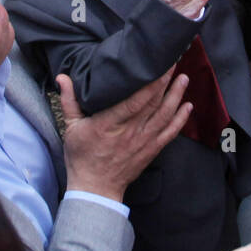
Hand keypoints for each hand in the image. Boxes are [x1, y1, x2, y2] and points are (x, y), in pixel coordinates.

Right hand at [57, 68, 190, 199]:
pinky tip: (188, 106)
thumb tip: (62, 77)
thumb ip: (69, 101)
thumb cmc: (82, 158)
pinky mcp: (151, 150)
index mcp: (109, 124)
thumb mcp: (71, 128)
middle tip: (174, 62)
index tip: (157, 65)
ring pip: (164, 115)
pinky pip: (170, 133)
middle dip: (165, 81)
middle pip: (153, 103)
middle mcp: (129, 132)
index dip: (149, 83)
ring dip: (176, 96)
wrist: (96, 189)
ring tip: (184, 78)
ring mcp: (143, 141)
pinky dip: (180, 119)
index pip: (134, 100)